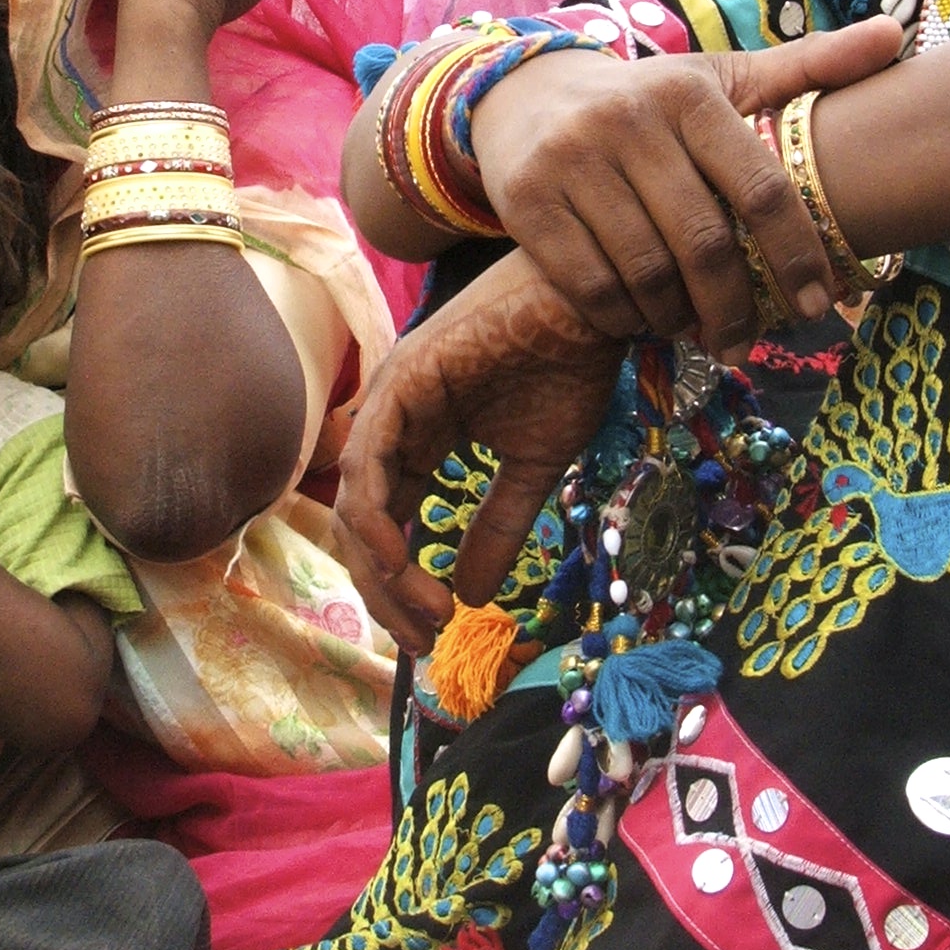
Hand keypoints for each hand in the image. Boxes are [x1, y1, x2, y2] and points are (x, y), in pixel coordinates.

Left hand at [334, 249, 625, 653]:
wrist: (593, 306)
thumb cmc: (569, 368)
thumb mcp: (534, 468)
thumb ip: (498, 527)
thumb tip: (473, 598)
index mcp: (420, 441)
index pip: (388, 526)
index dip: (401, 586)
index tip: (434, 635)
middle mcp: (395, 424)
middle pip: (362, 526)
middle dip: (386, 592)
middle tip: (424, 642)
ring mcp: (392, 400)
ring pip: (356, 503)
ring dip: (383, 569)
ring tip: (424, 615)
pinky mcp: (402, 380)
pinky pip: (369, 462)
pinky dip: (377, 517)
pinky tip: (402, 560)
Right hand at [468, 18, 903, 360]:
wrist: (524, 96)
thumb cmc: (648, 102)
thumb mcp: (720, 79)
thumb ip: (808, 67)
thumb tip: (896, 38)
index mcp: (689, 94)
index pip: (761, 188)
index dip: (798, 256)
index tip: (819, 307)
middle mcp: (627, 120)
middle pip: (704, 244)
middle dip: (736, 306)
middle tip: (748, 342)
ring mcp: (571, 162)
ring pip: (647, 273)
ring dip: (679, 318)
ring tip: (696, 330)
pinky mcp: (526, 202)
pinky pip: (590, 286)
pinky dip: (624, 317)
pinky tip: (642, 319)